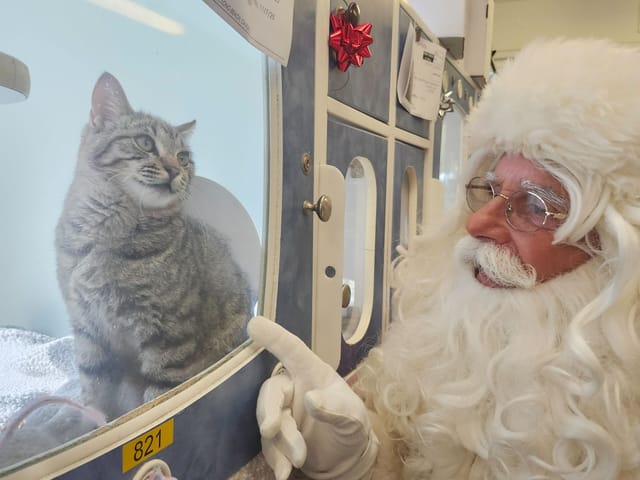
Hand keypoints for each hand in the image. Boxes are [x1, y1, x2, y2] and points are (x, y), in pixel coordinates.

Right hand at [248, 316, 377, 479]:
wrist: (347, 460)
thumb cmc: (351, 426)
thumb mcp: (353, 418)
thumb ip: (334, 408)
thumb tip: (309, 399)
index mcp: (312, 373)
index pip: (291, 350)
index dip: (274, 337)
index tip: (254, 323)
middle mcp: (293, 388)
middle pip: (271, 392)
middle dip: (269, 411)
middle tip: (271, 429)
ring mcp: (283, 412)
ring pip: (269, 421)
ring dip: (280, 441)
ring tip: (298, 459)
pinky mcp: (276, 437)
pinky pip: (269, 445)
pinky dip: (275, 459)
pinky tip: (283, 473)